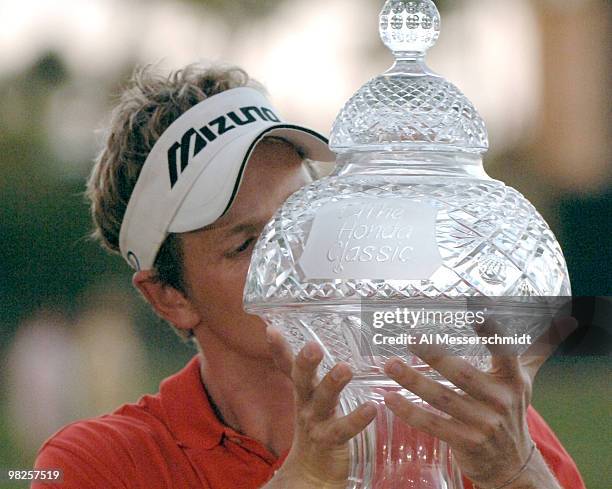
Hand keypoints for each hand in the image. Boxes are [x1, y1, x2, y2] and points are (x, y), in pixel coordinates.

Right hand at [264, 327, 376, 488]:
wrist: (313, 473)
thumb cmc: (318, 427)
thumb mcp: (315, 399)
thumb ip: (318, 377)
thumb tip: (322, 350)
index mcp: (302, 392)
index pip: (288, 367)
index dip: (280, 349)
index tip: (271, 329)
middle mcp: (305, 404)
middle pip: (302, 379)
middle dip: (305, 362)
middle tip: (313, 347)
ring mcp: (316, 423)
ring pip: (322, 401)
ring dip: (331, 384)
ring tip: (344, 369)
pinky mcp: (330, 441)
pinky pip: (342, 429)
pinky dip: (356, 420)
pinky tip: (371, 408)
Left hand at [382, 316, 577, 488]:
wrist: (512, 464)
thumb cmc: (511, 410)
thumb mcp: (525, 378)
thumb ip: (538, 348)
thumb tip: (566, 320)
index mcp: (512, 380)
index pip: (505, 353)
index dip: (493, 334)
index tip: (478, 314)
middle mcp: (498, 401)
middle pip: (462, 374)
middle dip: (435, 356)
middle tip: (411, 338)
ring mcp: (481, 424)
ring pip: (442, 398)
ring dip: (412, 381)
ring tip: (389, 364)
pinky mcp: (464, 442)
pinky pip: (431, 424)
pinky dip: (408, 411)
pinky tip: (388, 397)